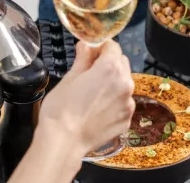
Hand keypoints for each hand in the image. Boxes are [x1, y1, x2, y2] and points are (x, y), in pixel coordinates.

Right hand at [37, 41, 135, 156]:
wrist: (63, 143)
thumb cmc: (60, 109)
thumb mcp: (69, 78)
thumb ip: (83, 59)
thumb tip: (86, 45)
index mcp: (110, 68)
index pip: (112, 46)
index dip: (100, 48)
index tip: (90, 54)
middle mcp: (125, 83)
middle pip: (121, 63)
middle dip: (108, 64)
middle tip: (90, 75)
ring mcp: (129, 103)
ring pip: (124, 84)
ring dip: (113, 84)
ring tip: (92, 96)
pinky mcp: (127, 119)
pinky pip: (123, 103)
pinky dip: (114, 103)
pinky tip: (97, 111)